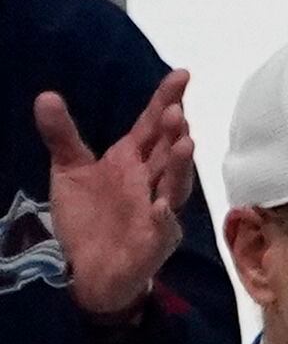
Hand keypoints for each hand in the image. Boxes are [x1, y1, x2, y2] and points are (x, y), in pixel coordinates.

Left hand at [38, 70, 195, 322]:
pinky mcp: (153, 241)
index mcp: (132, 161)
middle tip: (177, 111)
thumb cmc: (88, 218)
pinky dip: (164, 218)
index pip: (152, 126)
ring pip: (175, 186)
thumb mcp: (69, 170)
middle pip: (167, 152)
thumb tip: (46, 95)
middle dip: (175, 132)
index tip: (183, 75)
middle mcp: (150, 182)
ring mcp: (156, 211)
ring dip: (180, 167)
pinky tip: (162, 207)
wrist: (89, 268)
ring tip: (185, 144)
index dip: (167, 101)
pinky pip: (162, 229)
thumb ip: (62, 135)